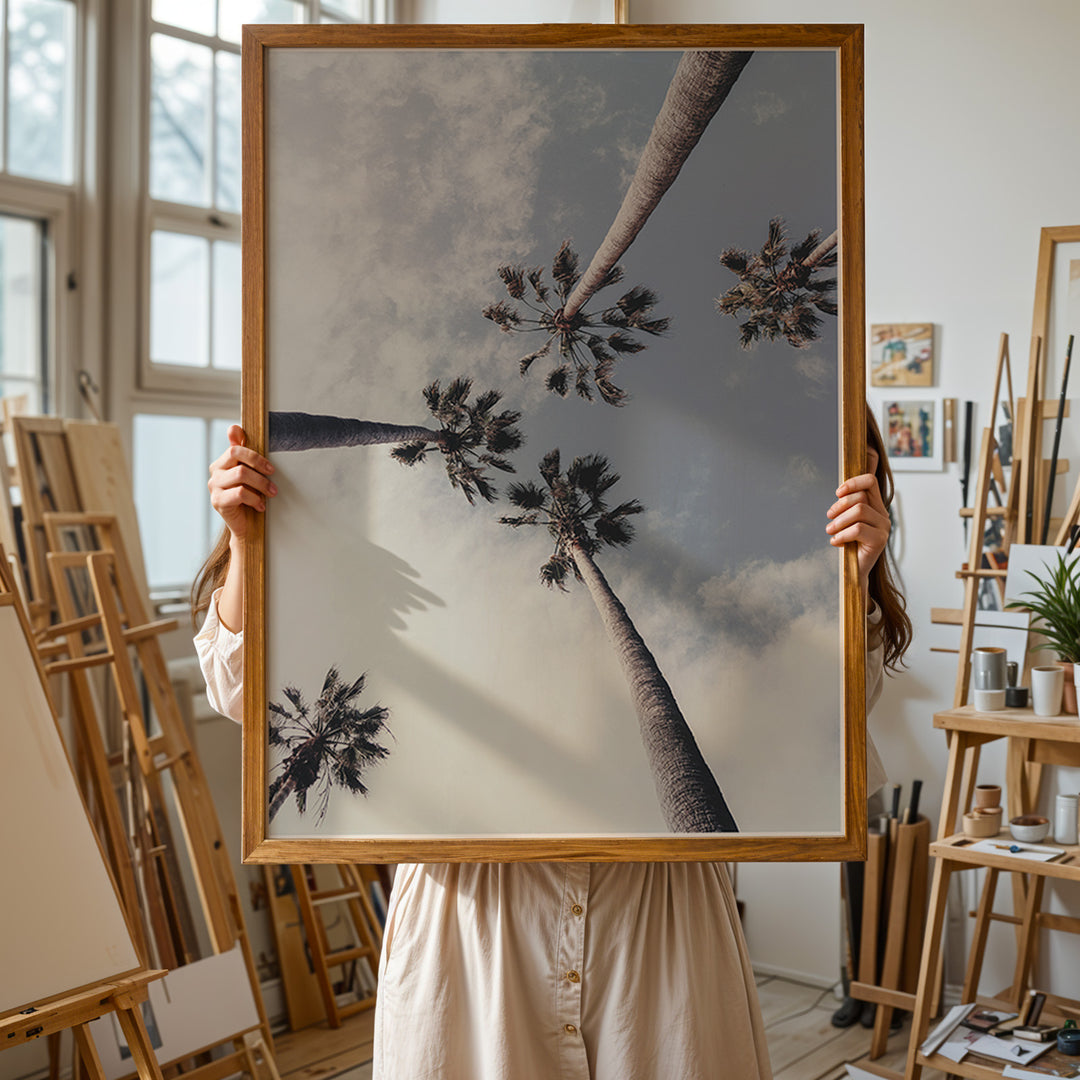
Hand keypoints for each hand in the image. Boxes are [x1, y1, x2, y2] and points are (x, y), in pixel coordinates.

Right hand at [208, 425, 276, 540]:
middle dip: (259, 465)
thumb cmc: (250, 498)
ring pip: (241, 474)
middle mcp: (215, 472)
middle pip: (236, 455)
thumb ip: (244, 454)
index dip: (252, 453)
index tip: (270, 467)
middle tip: (273, 476)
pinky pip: (240, 493)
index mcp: (222, 463)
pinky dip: (255, 498)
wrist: (246, 527)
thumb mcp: (250, 474)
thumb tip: (234, 427)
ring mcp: (214, 487)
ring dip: (261, 484)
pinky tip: (260, 506)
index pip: (234, 448)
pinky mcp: (217, 502)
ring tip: (271, 493)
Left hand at [826, 448, 889, 594]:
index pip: (871, 481)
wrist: (854, 570)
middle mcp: (883, 515)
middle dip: (839, 506)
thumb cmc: (849, 543)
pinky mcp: (880, 540)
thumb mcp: (846, 521)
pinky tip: (835, 542)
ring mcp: (884, 528)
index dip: (853, 482)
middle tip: (829, 517)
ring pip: (859, 511)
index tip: (837, 493)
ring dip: (839, 521)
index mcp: (876, 506)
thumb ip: (847, 506)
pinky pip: (858, 529)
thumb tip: (840, 492)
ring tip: (830, 531)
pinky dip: (841, 534)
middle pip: (860, 497)